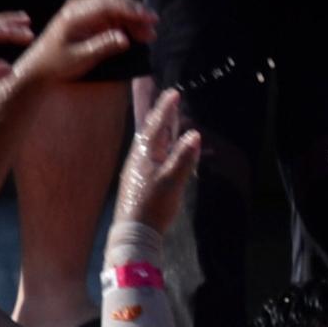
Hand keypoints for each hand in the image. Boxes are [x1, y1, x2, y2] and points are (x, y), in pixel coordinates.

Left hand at [18, 0, 158, 89]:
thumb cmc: (56, 64)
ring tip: (149, 35)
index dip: (132, 9)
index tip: (149, 19)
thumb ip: (102, 46)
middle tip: (154, 25)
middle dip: (136, 12)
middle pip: (114, 1)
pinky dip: (126, 23)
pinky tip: (137, 35)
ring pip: (115, 7)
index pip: (109, 3)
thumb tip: (125, 39)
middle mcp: (80, 6)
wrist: (39, 67)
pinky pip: (111, 15)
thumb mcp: (79, 58)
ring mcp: (84, 11)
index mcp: (76, 13)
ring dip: (133, 18)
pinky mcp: (88, 18)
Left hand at [115, 86, 201, 237]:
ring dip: (161, 134)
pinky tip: (163, 155)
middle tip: (170, 104)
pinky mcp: (138, 184)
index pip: (157, 126)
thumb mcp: (172, 181)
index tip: (174, 93)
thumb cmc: (153, 205)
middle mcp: (138, 160)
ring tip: (169, 125)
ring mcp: (136, 172)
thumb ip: (183, 158)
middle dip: (162, 118)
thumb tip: (194, 134)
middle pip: (151, 133)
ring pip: (150, 146)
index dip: (166, 110)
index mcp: (144, 155)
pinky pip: (151, 158)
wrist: (133, 233)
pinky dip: (160, 150)